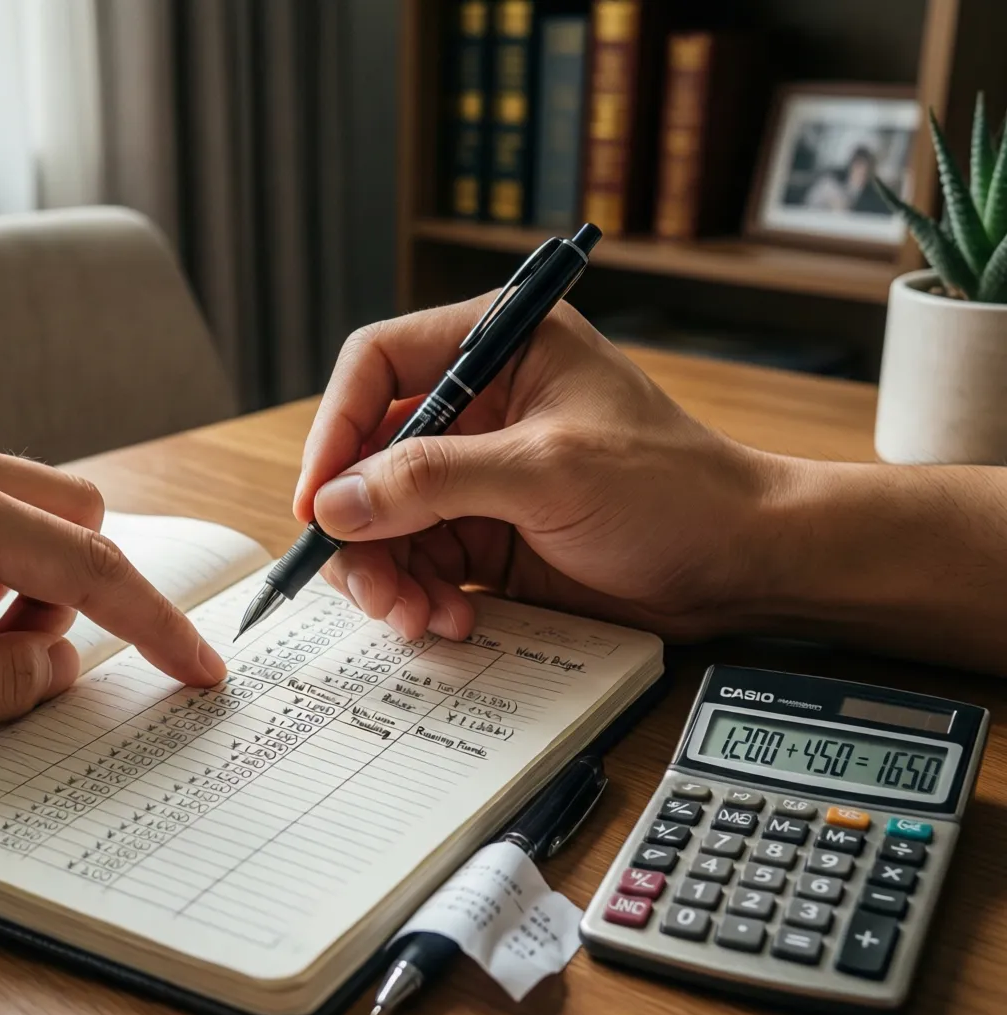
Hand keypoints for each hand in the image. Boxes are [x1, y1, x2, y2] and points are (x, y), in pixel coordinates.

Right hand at [294, 299, 785, 641]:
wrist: (741, 564)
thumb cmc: (672, 490)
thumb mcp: (549, 473)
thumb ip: (435, 480)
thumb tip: (336, 504)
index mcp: (498, 346)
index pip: (378, 366)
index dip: (336, 429)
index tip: (319, 500)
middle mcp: (480, 405)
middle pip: (370, 455)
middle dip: (360, 526)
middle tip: (369, 586)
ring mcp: (480, 474)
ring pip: (386, 518)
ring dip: (388, 573)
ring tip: (415, 617)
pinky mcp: (487, 533)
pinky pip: (421, 561)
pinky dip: (420, 595)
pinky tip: (450, 620)